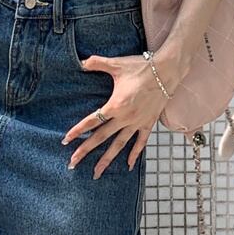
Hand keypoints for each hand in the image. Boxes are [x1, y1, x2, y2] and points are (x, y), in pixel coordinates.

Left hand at [61, 50, 186, 177]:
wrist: (168, 70)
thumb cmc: (141, 66)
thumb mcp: (116, 64)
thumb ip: (96, 63)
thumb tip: (80, 61)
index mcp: (115, 105)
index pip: (92, 121)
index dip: (77, 131)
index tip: (66, 141)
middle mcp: (125, 118)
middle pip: (101, 138)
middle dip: (85, 151)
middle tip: (72, 163)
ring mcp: (137, 123)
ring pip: (119, 146)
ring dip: (106, 160)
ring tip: (96, 173)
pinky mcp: (149, 123)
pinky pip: (141, 143)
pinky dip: (135, 155)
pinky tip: (129, 166)